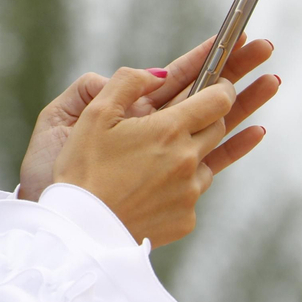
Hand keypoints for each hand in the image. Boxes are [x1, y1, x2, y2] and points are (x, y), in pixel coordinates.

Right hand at [50, 68, 238, 244]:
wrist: (80, 228)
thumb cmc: (83, 168)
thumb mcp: (95, 113)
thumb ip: (128, 81)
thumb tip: (158, 73)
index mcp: (169, 130)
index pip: (219, 99)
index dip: (221, 86)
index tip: (216, 82)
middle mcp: (188, 160)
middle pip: (219, 127)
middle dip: (210, 115)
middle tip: (190, 112)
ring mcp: (189, 193)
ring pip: (206, 161)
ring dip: (193, 151)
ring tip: (162, 154)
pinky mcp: (186, 219)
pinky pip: (191, 194)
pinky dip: (180, 185)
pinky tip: (154, 185)